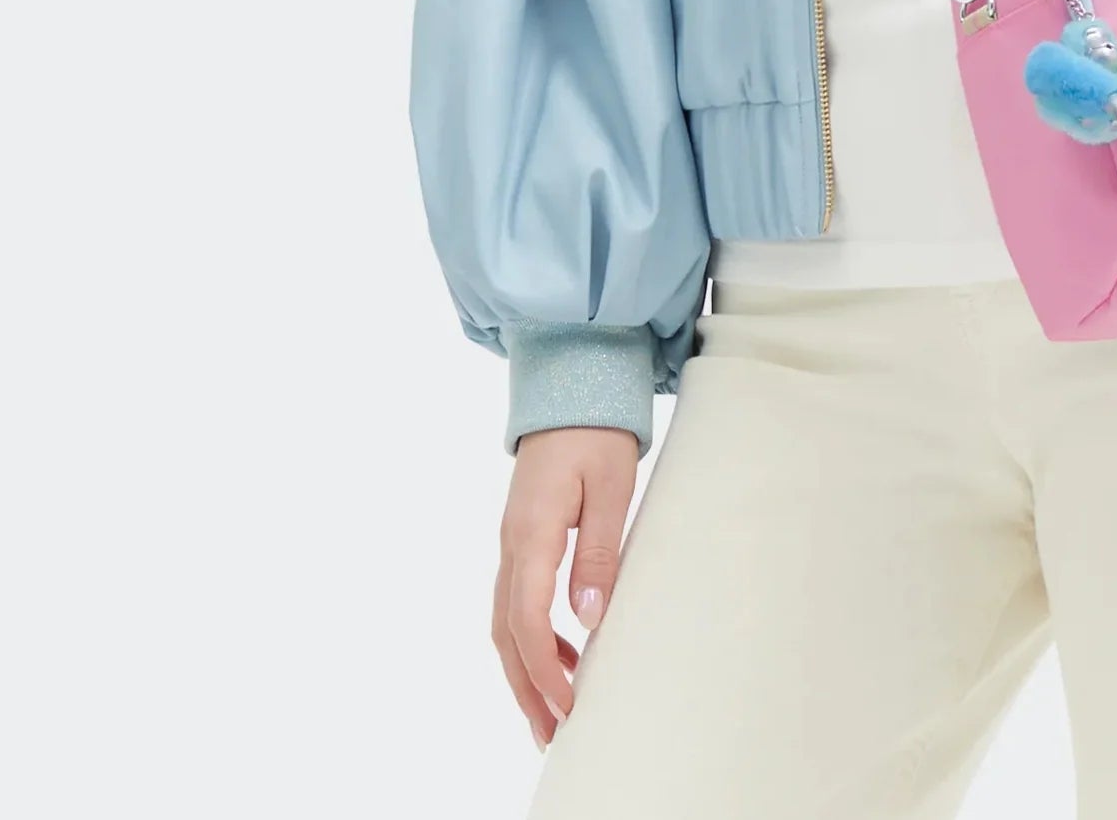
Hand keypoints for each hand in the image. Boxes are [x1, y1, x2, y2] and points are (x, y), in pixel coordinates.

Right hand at [495, 426, 639, 747]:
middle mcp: (512, 542)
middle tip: (552, 735)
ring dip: (525, 669)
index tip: (567, 706)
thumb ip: (598, 551)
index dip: (544, 670)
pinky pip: (516, 599)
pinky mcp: (523, 535)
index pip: (527, 619)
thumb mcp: (610, 486)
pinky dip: (532, 636)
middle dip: (526, 688)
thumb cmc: (596, 429)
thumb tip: (589, 618)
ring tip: (553, 713)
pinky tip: (565, 652)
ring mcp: (513, 539)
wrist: (571, 380)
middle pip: (506, 632)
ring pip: (505, 621)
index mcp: (531, 532)